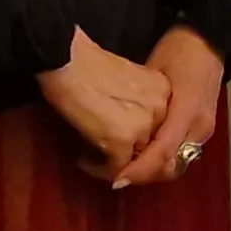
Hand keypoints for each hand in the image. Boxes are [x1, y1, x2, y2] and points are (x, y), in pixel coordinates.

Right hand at [37, 33, 169, 175]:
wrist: (67, 60)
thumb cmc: (85, 65)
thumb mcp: (125, 78)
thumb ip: (136, 101)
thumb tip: (127, 123)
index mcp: (163, 88)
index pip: (161, 125)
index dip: (140, 138)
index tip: (124, 144)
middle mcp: (160, 107)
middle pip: (151, 144)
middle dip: (130, 154)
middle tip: (108, 157)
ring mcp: (143, 124)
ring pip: (136, 160)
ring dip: (115, 164)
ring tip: (93, 158)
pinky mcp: (122, 139)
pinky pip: (116, 168)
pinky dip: (99, 170)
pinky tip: (84, 160)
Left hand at [115, 30, 229, 188]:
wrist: (209, 39)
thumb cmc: (178, 51)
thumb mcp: (153, 73)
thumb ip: (140, 104)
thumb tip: (113, 131)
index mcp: (188, 111)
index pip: (162, 153)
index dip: (139, 170)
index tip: (116, 178)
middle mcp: (199, 127)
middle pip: (170, 167)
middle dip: (142, 175)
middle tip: (112, 173)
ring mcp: (204, 131)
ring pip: (176, 165)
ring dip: (150, 170)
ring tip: (123, 165)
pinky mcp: (202, 131)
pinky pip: (180, 155)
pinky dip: (160, 160)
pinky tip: (142, 154)